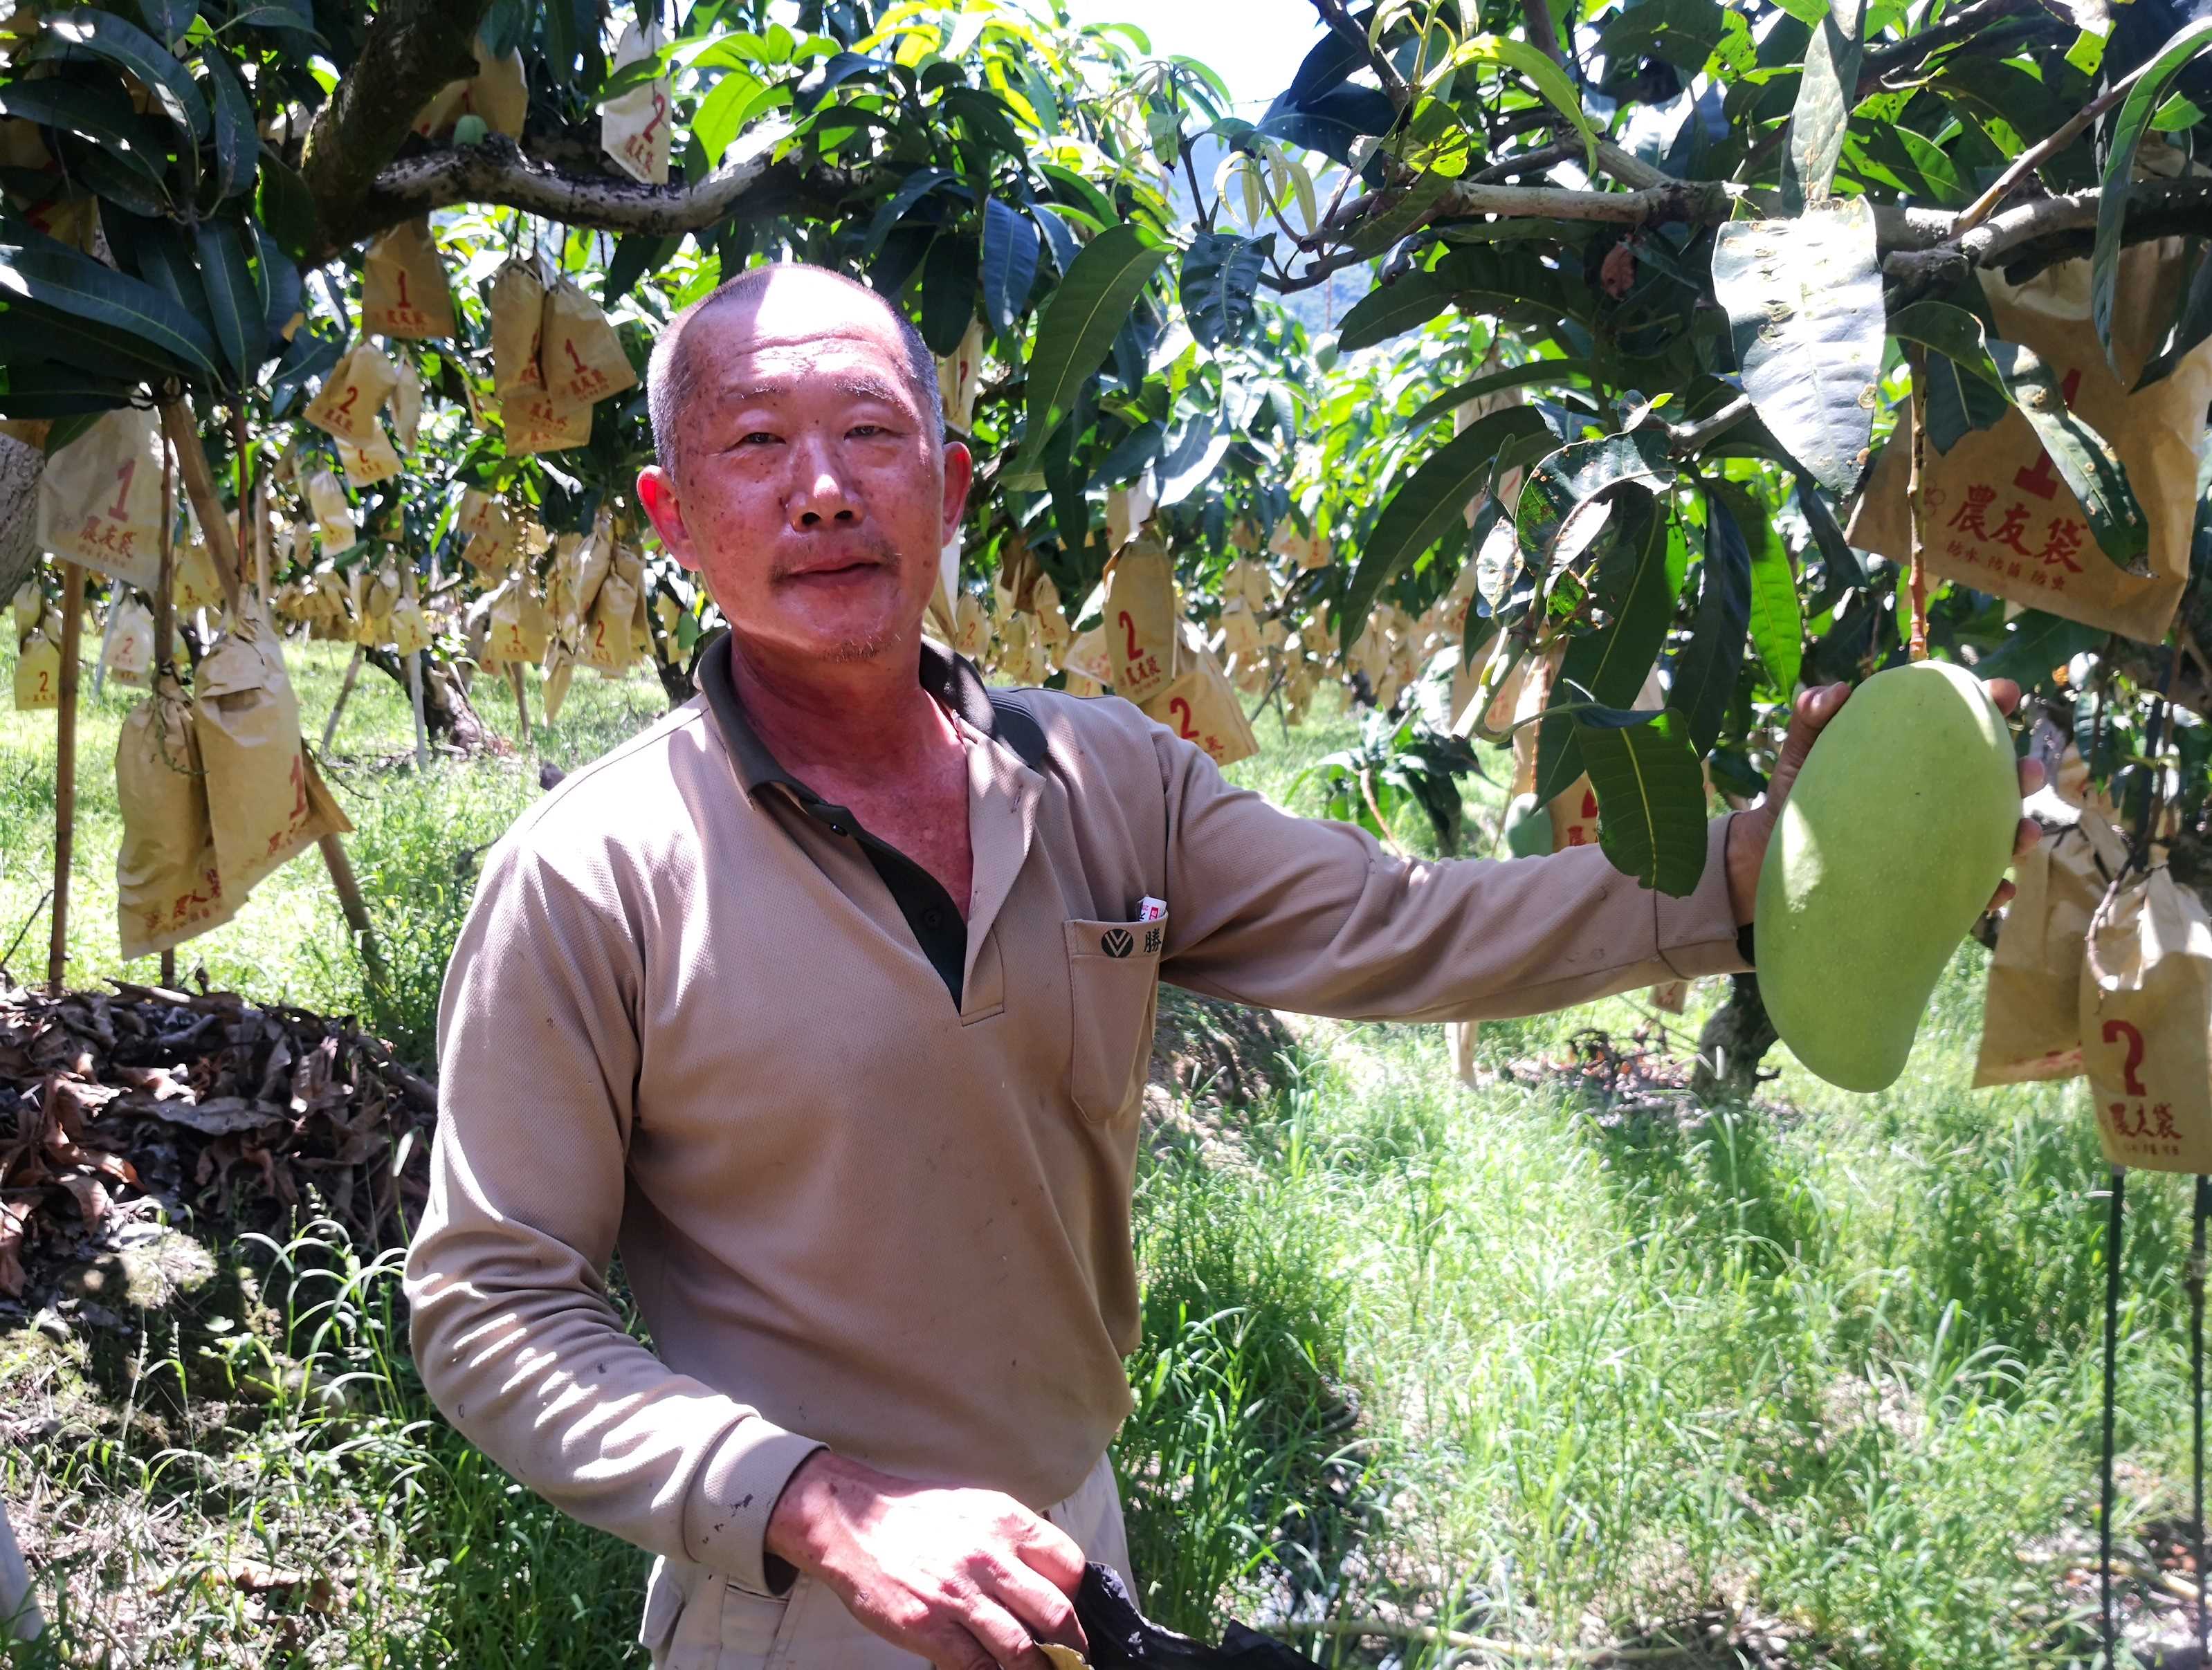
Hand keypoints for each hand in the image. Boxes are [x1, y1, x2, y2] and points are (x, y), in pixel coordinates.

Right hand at [763, 1449, 1086, 1669]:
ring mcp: (959, 1594)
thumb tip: (1052, 1578)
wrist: (853, 1522)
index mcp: (1005, 1521)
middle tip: (1075, 1658)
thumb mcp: (977, 1507)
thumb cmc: (918, 1517)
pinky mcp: (930, 1626)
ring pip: (1022, 1648)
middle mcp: (988, 1556)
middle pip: (1056, 1612)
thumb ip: (1015, 1538)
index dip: (1080, 1596)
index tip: (1077, 1613)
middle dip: (1073, 1644)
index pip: (1069, 1565)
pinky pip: (978, 1665)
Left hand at [1723, 677, 2044, 926]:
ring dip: (2019, 832)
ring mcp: (1936, 842)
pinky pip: (1968, 891)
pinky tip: (1998, 891)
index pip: (1961, 727)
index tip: (2004, 691)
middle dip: (2022, 773)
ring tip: (2024, 833)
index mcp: (1914, 758)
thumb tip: (1837, 693)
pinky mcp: (1926, 885)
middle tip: (2027, 772)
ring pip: (1994, 836)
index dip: (1990, 703)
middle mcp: (1935, 799)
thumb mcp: (1803, 754)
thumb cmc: (1799, 797)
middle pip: (1995, 782)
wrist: (1775, 859)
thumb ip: (1813, 717)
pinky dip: (1989, 890)